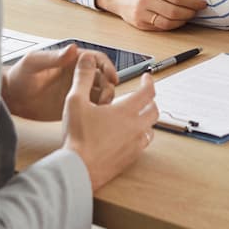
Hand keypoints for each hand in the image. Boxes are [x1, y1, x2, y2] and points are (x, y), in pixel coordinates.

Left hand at [3, 44, 117, 120]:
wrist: (10, 99)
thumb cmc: (19, 75)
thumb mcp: (34, 63)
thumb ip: (54, 57)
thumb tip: (73, 48)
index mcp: (72, 61)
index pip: (97, 60)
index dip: (108, 67)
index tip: (113, 78)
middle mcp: (77, 75)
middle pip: (103, 78)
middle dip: (109, 86)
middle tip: (106, 98)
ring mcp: (76, 91)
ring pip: (100, 93)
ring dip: (106, 99)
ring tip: (101, 109)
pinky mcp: (72, 106)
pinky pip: (90, 108)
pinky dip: (97, 111)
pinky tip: (95, 117)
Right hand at [63, 53, 159, 190]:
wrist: (78, 169)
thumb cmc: (78, 137)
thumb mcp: (75, 100)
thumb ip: (83, 77)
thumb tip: (87, 59)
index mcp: (126, 111)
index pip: (148, 92)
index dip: (149, 81)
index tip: (147, 77)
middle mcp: (136, 127)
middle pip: (153, 110)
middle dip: (150, 100)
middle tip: (143, 95)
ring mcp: (135, 145)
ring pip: (150, 129)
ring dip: (146, 119)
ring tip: (136, 115)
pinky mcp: (130, 159)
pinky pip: (143, 144)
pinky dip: (140, 136)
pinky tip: (129, 136)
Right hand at [96, 0, 206, 30]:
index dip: (193, 2)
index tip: (202, 3)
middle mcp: (145, 0)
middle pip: (174, 11)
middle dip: (190, 12)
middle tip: (197, 10)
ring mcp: (141, 14)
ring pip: (168, 22)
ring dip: (183, 20)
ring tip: (188, 15)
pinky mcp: (140, 24)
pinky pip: (161, 28)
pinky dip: (173, 25)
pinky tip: (178, 20)